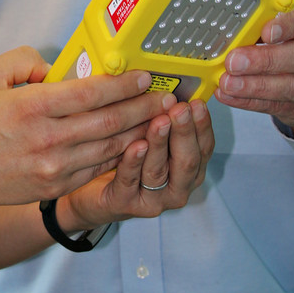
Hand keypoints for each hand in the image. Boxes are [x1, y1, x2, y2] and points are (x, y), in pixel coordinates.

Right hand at [0, 47, 173, 212]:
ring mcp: (55, 166)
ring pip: (111, 147)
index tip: (146, 76)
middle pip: (109, 121)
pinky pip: (98, 168)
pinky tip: (137, 143)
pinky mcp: (57, 186)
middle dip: (145, 108)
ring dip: (141, 132)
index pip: (91, 92)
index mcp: (32, 106)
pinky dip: (121, 156)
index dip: (124, 84)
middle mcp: (48, 138)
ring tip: (163, 119)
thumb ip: (23, 59)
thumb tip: (54, 65)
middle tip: (169, 97)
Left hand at [60, 98, 213, 228]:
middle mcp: (177, 187)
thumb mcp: (147, 138)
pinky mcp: (125, 203)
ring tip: (159, 121)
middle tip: (179, 109)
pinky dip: (134, 161)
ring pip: (159, 170)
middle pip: (187, 160)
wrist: (90, 195)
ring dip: (160, 143)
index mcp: (187, 170)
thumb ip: (161, 120)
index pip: (203, 148)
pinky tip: (135, 144)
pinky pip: (130, 180)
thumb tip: (167, 89)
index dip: (202, 125)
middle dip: (184, 131)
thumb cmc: (123, 162)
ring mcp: (153, 199)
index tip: (197, 104)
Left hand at [215, 0, 293, 136]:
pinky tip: (229, 95)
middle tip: (234, 62)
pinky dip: (250, 101)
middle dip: (266, 60)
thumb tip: (232, 31)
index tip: (265, 32)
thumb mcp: (284, 25)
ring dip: (256, 86)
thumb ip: (263, 25)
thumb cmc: (292, 41)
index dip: (289, 24)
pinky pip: (279, 105)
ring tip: (228, 83)